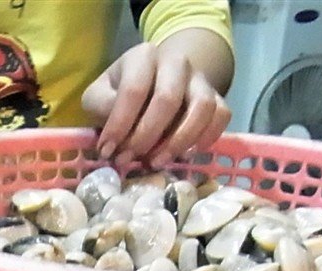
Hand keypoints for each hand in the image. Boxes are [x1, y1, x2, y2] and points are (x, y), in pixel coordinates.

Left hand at [83, 39, 231, 168]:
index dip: (119, 125)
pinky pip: (221, 115)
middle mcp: (176, 62)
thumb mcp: (99, 94)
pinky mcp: (216, 96)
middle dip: (146, 136)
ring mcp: (199, 79)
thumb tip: (112, 134)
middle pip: (168, 99)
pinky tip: (185, 155)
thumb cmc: (121, 92)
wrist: (156, 79)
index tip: (107, 151)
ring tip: (157, 162)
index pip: (134, 90)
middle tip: (130, 159)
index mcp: (143, 56)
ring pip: (202, 107)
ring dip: (178, 141)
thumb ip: (100, 107)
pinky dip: (206, 138)